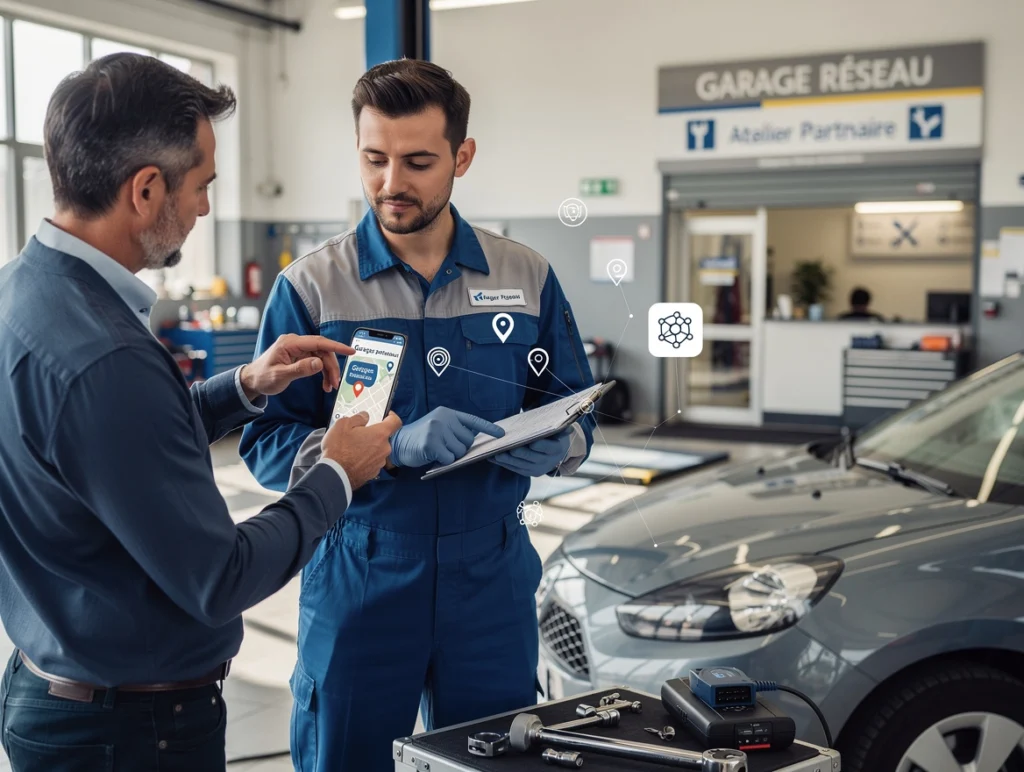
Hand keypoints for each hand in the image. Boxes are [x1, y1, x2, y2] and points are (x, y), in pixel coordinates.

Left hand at [240, 334, 354, 398]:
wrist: (252, 381)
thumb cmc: (262, 377)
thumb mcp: (280, 376)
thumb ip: (300, 369)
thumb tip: (319, 363)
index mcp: (290, 343)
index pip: (318, 342)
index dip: (336, 346)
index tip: (350, 351)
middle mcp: (295, 343)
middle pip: (322, 351)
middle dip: (331, 367)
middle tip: (335, 383)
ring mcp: (298, 350)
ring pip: (321, 357)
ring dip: (328, 371)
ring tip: (330, 386)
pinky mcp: (300, 356)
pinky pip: (316, 362)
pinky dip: (322, 372)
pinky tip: (324, 384)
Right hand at [321, 411, 402, 490]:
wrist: (335, 475)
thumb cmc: (338, 449)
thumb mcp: (343, 425)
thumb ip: (358, 418)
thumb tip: (365, 417)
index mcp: (380, 434)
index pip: (395, 421)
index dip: (391, 416)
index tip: (385, 416)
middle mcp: (384, 448)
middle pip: (384, 437)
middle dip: (373, 434)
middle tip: (359, 434)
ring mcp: (380, 462)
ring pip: (378, 450)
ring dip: (370, 447)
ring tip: (353, 448)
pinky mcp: (374, 473)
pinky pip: (372, 461)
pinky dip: (366, 459)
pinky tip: (354, 459)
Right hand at [390, 407, 503, 467]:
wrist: (397, 443)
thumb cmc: (421, 438)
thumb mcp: (439, 426)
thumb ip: (455, 429)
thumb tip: (476, 438)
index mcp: (448, 413)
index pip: (473, 421)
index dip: (489, 428)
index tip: (502, 434)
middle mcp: (443, 418)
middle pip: (468, 440)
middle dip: (460, 448)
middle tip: (444, 447)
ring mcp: (437, 429)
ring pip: (460, 451)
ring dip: (451, 455)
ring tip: (437, 450)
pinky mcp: (431, 443)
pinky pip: (449, 458)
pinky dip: (443, 461)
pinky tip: (432, 455)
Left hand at [490, 428, 572, 477]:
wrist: (556, 452)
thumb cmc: (554, 435)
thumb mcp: (558, 431)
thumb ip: (560, 427)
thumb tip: (569, 427)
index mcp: (556, 449)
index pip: (546, 447)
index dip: (537, 445)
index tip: (529, 441)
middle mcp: (547, 462)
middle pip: (530, 458)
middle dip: (518, 453)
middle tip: (507, 448)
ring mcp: (537, 469)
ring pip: (520, 465)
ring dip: (507, 460)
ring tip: (495, 454)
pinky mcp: (528, 473)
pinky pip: (514, 469)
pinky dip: (503, 463)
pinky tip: (493, 458)